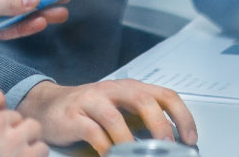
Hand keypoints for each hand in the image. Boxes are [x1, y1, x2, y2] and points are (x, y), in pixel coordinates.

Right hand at [0, 89, 47, 156]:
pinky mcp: (28, 156)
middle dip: (14, 129)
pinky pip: (41, 147)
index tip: (0, 122)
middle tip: (6, 148)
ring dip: (28, 140)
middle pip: (15, 114)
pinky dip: (36, 156)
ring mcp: (12, 138)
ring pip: (33, 127)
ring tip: (18, 155)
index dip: (0, 109)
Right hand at [16, 79, 196, 155]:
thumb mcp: (121, 111)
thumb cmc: (90, 110)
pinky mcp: (73, 116)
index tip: (190, 138)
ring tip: (138, 156)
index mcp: (131, 88)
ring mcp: (91, 101)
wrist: (48, 105)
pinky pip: (92, 132)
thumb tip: (172, 143)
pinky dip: (105, 148)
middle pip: (142, 100)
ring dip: (129, 141)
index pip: (164, 95)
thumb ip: (143, 123)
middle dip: (159, 125)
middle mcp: (113, 90)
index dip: (181, 115)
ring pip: (114, 117)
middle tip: (167, 146)